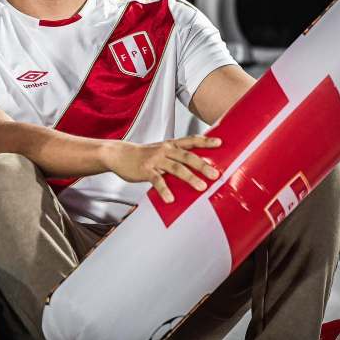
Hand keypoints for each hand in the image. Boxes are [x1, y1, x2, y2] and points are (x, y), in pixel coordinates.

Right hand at [106, 136, 221, 202]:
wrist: (119, 154)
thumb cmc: (143, 155)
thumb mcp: (161, 151)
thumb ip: (176, 157)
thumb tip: (196, 168)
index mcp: (170, 145)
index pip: (191, 140)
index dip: (205, 141)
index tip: (220, 142)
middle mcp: (165, 150)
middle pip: (187, 156)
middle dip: (202, 165)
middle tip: (215, 174)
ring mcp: (155, 160)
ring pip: (176, 168)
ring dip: (190, 177)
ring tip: (201, 187)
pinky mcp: (146, 170)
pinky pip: (157, 180)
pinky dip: (164, 190)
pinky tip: (170, 199)